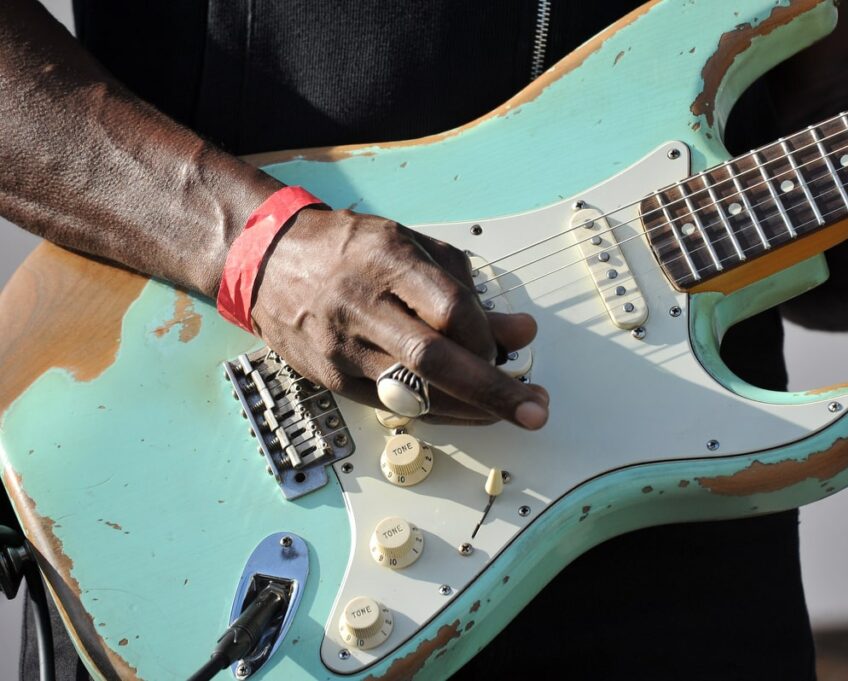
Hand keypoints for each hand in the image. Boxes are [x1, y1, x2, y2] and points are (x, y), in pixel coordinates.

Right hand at [250, 207, 548, 428]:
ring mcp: (342, 346)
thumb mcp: (412, 249)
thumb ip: (467, 289)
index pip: (450, 307)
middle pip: (434, 359)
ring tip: (508, 412)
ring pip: (414, 392)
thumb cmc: (349, 250)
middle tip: (534, 409)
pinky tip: (464, 412)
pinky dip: (435, 412)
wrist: (267, 261)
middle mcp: (362, 305)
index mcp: (386, 260)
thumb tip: (522, 332)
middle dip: (492, 390)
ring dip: (470, 409)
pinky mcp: (331, 377)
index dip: (486, 333)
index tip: (506, 343)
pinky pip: (392, 405)